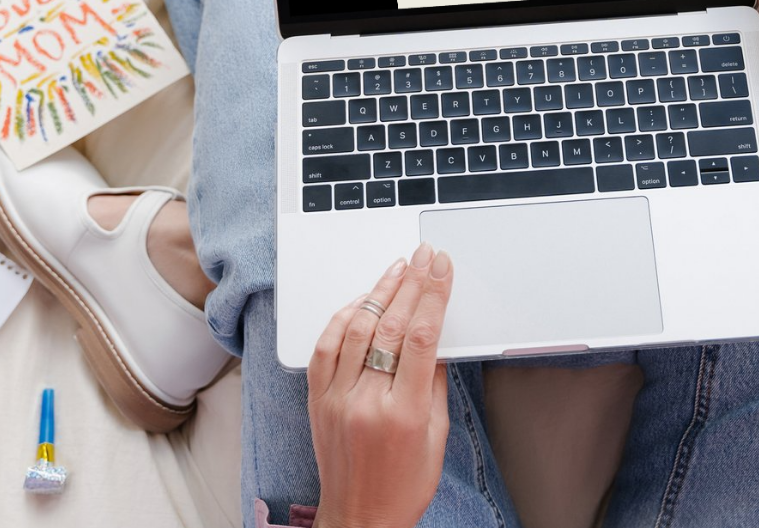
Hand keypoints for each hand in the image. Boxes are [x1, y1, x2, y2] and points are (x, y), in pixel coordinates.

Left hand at [309, 243, 454, 527]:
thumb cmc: (403, 486)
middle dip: (411, 283)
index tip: (441, 268)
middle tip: (423, 256)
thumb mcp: (437, 436)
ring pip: (355, 328)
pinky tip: (360, 301)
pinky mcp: (316, 400)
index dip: (433, 295)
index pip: (421, 337)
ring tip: (396, 269)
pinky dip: (342, 318)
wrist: (360, 518)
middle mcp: (366, 401)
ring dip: (378, 292)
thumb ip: (435, 383)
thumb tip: (434, 337)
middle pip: (390, 325)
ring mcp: (336, 399)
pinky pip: (324, 347)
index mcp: (404, 412)